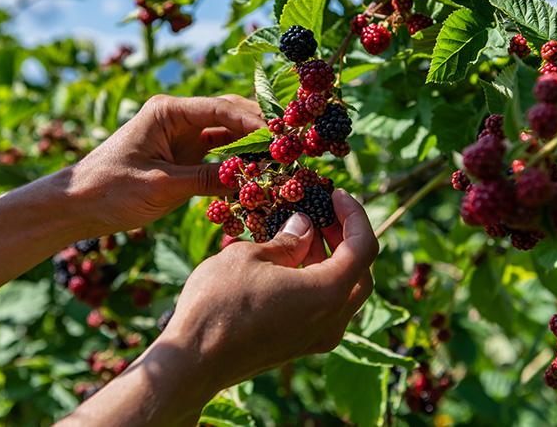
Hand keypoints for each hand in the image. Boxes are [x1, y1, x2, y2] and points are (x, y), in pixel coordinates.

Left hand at [67, 94, 265, 235]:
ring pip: (228, 137)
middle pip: (230, 117)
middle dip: (259, 131)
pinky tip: (257, 176)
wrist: (77, 206)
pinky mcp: (183, 158)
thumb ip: (207, 179)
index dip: (255, 123)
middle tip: (289, 148)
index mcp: (168, 112)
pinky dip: (237, 165)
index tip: (280, 140)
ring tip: (279, 163)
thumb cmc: (110, 189)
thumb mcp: (161, 186)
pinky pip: (218, 157)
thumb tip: (251, 180)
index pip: (222, 109)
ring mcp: (182, 138)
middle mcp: (178, 119)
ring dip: (251, 149)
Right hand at [159, 189, 377, 391]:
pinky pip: (321, 309)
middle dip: (344, 238)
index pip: (363, 247)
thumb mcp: (250, 257)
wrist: (192, 362)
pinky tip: (287, 262)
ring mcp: (317, 338)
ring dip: (329, 259)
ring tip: (301, 231)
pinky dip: (315, 281)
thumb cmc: (219, 303)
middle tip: (322, 212)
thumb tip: (303, 226)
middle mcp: (332, 321)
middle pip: (359, 273)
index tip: (336, 194)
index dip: (354, 215)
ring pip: (341, 293)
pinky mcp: (298, 347)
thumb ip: (287, 240)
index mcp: (329, 294)